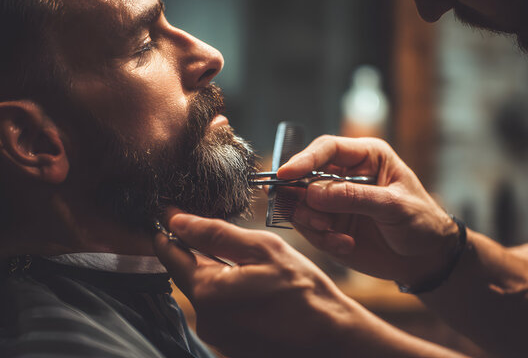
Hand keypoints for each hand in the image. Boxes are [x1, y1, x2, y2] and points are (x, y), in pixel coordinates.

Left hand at [153, 208, 464, 357]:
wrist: (331, 337)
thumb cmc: (303, 290)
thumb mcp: (263, 249)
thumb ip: (216, 233)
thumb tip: (176, 219)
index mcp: (208, 290)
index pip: (170, 254)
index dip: (168, 230)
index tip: (166, 213)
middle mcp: (205, 317)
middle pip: (188, 274)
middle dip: (198, 252)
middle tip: (220, 235)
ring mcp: (217, 335)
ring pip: (207, 293)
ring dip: (217, 274)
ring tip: (250, 266)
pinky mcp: (230, 345)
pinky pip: (221, 311)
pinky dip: (231, 296)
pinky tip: (257, 290)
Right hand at [278, 136, 459, 285]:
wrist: (426, 257)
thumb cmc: (420, 221)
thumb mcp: (394, 206)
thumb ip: (355, 197)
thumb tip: (313, 193)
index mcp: (365, 157)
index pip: (327, 148)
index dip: (304, 159)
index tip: (286, 174)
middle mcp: (343, 175)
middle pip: (303, 175)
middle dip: (302, 198)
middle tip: (320, 220)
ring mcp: (333, 202)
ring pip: (299, 204)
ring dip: (310, 222)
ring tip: (335, 236)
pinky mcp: (328, 226)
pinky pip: (308, 229)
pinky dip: (321, 239)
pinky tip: (346, 245)